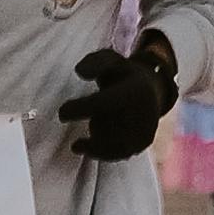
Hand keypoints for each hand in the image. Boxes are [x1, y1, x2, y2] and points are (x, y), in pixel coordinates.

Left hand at [57, 42, 176, 159]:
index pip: (101, 103)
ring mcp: (145, 130)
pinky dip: (99, 151)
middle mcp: (144, 112)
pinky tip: (84, 145)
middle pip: (104, 127)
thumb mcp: (109, 61)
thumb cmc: (122, 76)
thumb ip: (93, 63)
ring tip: (96, 126)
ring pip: (109, 144)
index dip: (79, 109)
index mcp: (133, 90)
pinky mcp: (142, 144)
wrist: (152, 92)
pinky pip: (116, 154)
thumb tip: (80, 72)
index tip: (61, 113)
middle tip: (94, 116)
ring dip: (96, 137)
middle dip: (94, 122)